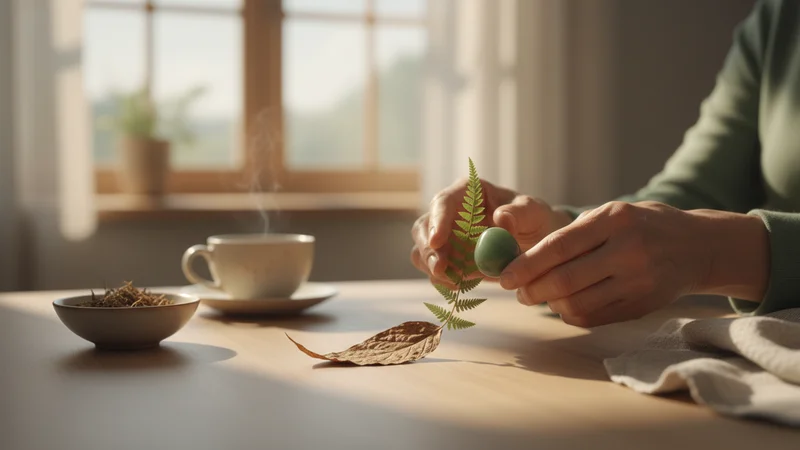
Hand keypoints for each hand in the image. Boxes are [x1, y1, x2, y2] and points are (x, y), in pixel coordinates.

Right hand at [411, 178, 571, 285]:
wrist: (535, 242)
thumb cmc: (533, 220)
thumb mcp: (533, 212)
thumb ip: (519, 213)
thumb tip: (501, 217)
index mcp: (467, 193)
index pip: (443, 202)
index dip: (437, 221)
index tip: (437, 241)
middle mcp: (450, 213)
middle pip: (423, 227)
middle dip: (427, 250)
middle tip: (439, 268)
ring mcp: (445, 237)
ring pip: (422, 251)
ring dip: (433, 268)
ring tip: (458, 280)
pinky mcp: (448, 259)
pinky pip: (435, 272)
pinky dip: (444, 281)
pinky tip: (463, 285)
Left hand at [500, 201, 769, 326]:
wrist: (699, 247)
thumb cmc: (643, 225)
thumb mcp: (612, 214)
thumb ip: (574, 234)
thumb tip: (523, 259)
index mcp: (615, 219)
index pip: (560, 245)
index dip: (527, 264)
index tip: (504, 277)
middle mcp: (629, 250)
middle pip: (566, 280)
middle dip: (533, 290)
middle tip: (519, 292)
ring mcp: (639, 281)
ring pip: (578, 304)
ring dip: (551, 304)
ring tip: (542, 296)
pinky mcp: (642, 306)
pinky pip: (594, 317)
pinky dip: (572, 314)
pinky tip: (566, 304)